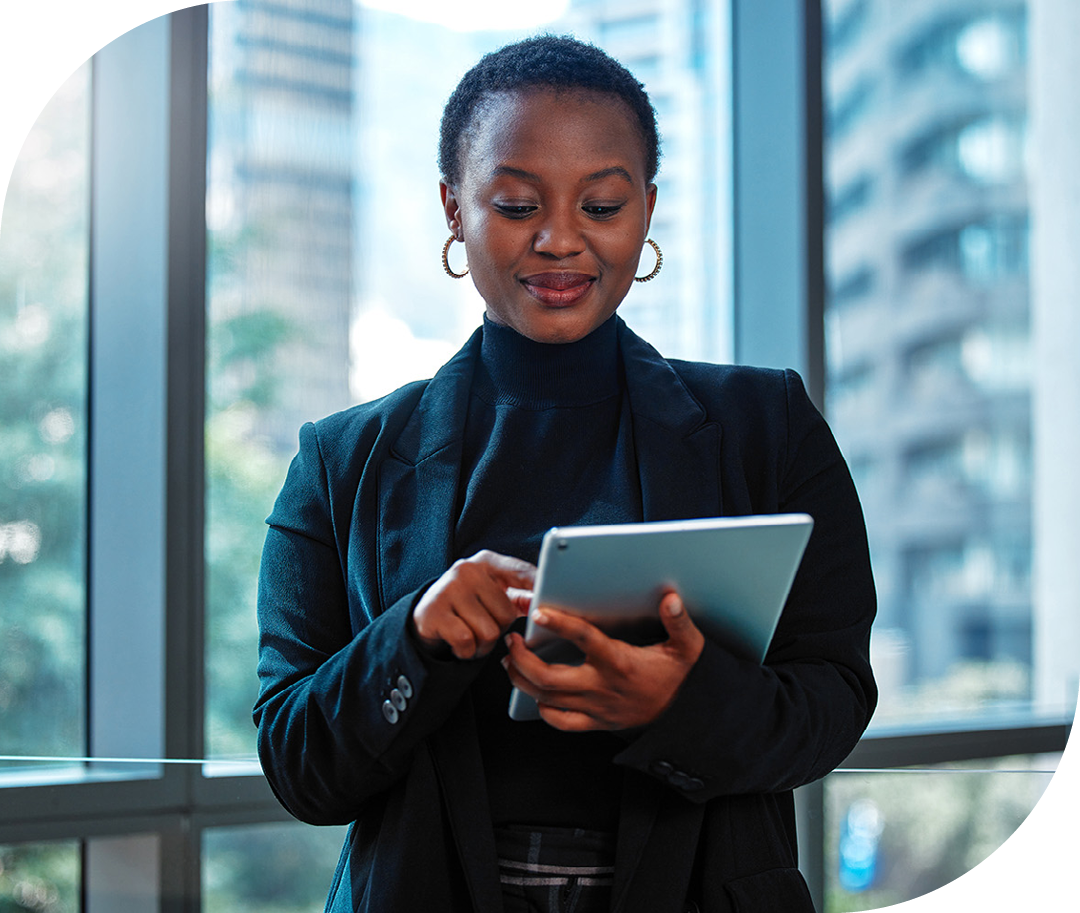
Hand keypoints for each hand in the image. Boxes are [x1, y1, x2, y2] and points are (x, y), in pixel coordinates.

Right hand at [412, 550, 535, 659]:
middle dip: (499, 628)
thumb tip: (541, 605)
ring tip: (471, 635)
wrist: (426, 616)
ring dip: (483, 645)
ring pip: (489, 632)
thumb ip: (519, 594)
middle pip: (506, 613)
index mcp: (487, 562)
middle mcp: (467, 570)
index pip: (521, 572)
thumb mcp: (492, 594)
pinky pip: (467, 642)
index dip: (538, 587)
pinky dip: (467, 651)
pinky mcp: (434, 612)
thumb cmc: (468, 606)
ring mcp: (449, 589)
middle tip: (483, 625)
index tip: (551, 599)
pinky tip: (459, 643)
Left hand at [502, 591, 704, 729]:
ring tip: (511, 661)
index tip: (539, 612)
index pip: (584, 639)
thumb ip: (678, 622)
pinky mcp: (595, 722)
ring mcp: (595, 707)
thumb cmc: (678, 676)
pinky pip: (561, 721)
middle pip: (549, 678)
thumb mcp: (686, 647)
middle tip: (512, 640)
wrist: (683, 716)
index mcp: (619, 662)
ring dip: (522, 680)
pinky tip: (534, 693)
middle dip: (522, 659)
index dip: (560, 624)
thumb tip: (671, 598)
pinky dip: (543, 709)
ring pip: (547, 699)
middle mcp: (601, 686)